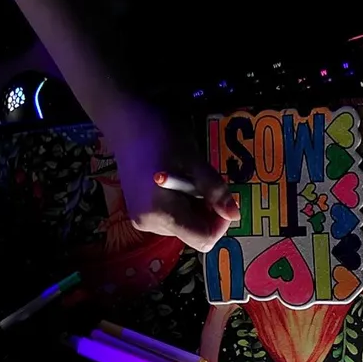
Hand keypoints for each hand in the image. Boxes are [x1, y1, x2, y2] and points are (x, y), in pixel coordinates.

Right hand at [105, 99, 239, 251]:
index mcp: (161, 213)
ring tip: (186, 176)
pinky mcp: (141, 213)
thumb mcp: (194, 161)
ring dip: (196, 205)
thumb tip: (235, 215)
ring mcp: (143, 220)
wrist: (126, 122)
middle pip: (194, 233)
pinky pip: (173, 217)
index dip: (221, 223)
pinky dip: (183, 202)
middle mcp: (149, 223)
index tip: (223, 197)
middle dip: (208, 210)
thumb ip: (214, 190)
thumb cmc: (160, 136)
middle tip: (203, 180)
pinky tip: (176, 180)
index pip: (203, 239)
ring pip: (186, 225)